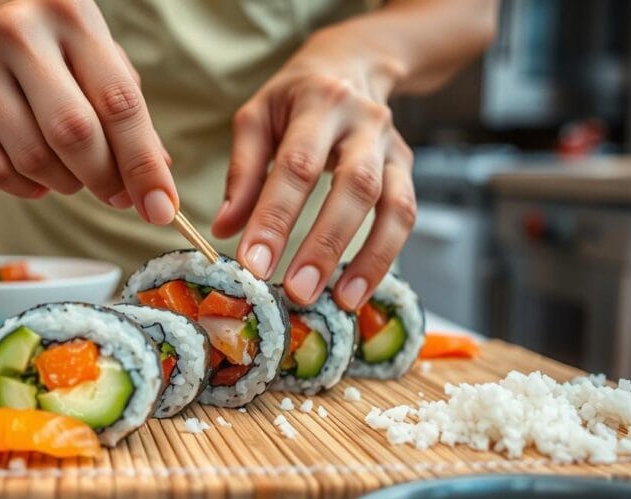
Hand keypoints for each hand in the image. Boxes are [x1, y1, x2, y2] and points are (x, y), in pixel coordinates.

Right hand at [0, 0, 177, 223]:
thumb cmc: (40, 30)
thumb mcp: (88, 44)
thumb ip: (122, 101)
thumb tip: (157, 170)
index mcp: (70, 15)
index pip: (119, 103)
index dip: (143, 164)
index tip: (160, 207)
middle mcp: (19, 35)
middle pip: (74, 135)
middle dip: (105, 179)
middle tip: (118, 194)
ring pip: (33, 160)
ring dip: (66, 184)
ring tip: (74, 173)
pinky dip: (27, 188)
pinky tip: (40, 176)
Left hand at [211, 22, 416, 308]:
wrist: (353, 65)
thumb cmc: (294, 99)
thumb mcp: (257, 118)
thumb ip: (242, 172)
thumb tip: (224, 229)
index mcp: (317, 104)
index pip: (296, 166)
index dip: (275, 218)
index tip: (253, 264)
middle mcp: (363, 123)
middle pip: (354, 187)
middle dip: (325, 245)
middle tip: (298, 292)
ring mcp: (392, 146)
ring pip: (393, 205)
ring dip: (369, 259)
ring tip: (341, 303)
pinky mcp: (406, 168)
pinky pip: (406, 216)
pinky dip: (386, 257)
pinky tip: (360, 290)